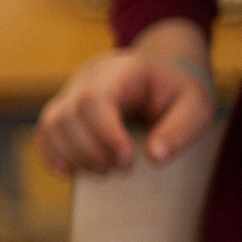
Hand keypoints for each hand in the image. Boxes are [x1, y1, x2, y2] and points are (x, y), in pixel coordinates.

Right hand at [37, 18, 214, 174]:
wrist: (162, 70)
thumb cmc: (178, 89)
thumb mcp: (196, 104)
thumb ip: (180, 129)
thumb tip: (154, 157)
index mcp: (120, 71)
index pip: (94, 99)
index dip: (104, 132)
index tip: (127, 159)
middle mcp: (87, 78)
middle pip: (68, 115)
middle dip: (90, 150)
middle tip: (122, 168)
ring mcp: (71, 92)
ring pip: (51, 124)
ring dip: (72, 155)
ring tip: (104, 170)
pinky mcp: (64, 109)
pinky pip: (45, 131)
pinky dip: (52, 154)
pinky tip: (71, 172)